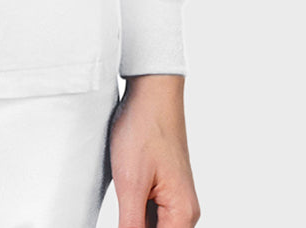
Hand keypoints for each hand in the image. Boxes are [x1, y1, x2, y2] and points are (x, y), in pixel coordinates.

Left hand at [109, 74, 200, 226]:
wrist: (151, 91)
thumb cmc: (144, 129)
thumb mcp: (131, 184)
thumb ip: (131, 226)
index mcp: (182, 214)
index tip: (122, 221)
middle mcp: (184, 211)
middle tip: (121, 208)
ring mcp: (175, 199)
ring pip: (153, 226)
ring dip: (134, 223)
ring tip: (123, 197)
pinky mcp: (164, 187)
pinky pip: (151, 213)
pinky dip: (135, 214)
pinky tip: (123, 203)